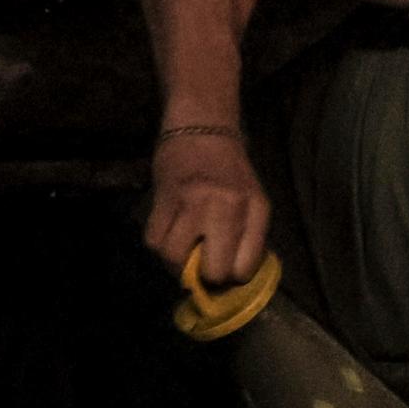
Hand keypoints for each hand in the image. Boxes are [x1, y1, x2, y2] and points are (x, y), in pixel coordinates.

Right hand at [146, 132, 270, 284]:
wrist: (201, 127)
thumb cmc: (231, 171)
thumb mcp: (255, 201)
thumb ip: (252, 239)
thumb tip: (237, 280)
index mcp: (252, 209)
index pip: (242, 269)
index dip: (232, 276)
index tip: (226, 267)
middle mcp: (224, 207)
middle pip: (211, 271)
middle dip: (206, 275)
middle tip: (202, 263)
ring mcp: (191, 202)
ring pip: (174, 259)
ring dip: (176, 262)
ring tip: (183, 248)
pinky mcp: (162, 197)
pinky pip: (153, 241)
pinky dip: (158, 245)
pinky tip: (168, 233)